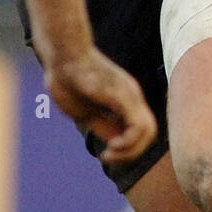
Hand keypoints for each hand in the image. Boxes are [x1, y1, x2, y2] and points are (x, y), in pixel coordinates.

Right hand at [45, 49, 157, 163]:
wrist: (62, 53)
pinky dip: (129, 143)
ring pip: (149, 132)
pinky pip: (138, 126)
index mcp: (124, 99)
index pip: (137, 132)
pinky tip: (112, 145)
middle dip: (131, 154)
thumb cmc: (66, 78)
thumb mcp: (83, 110)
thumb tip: (113, 141)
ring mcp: (130, 95)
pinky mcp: (123, 96)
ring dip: (131, 152)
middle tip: (108, 158)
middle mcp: (132, 96)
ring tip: (110, 154)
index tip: (105, 156)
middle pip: (148, 134)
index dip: (125, 150)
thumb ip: (99, 124)